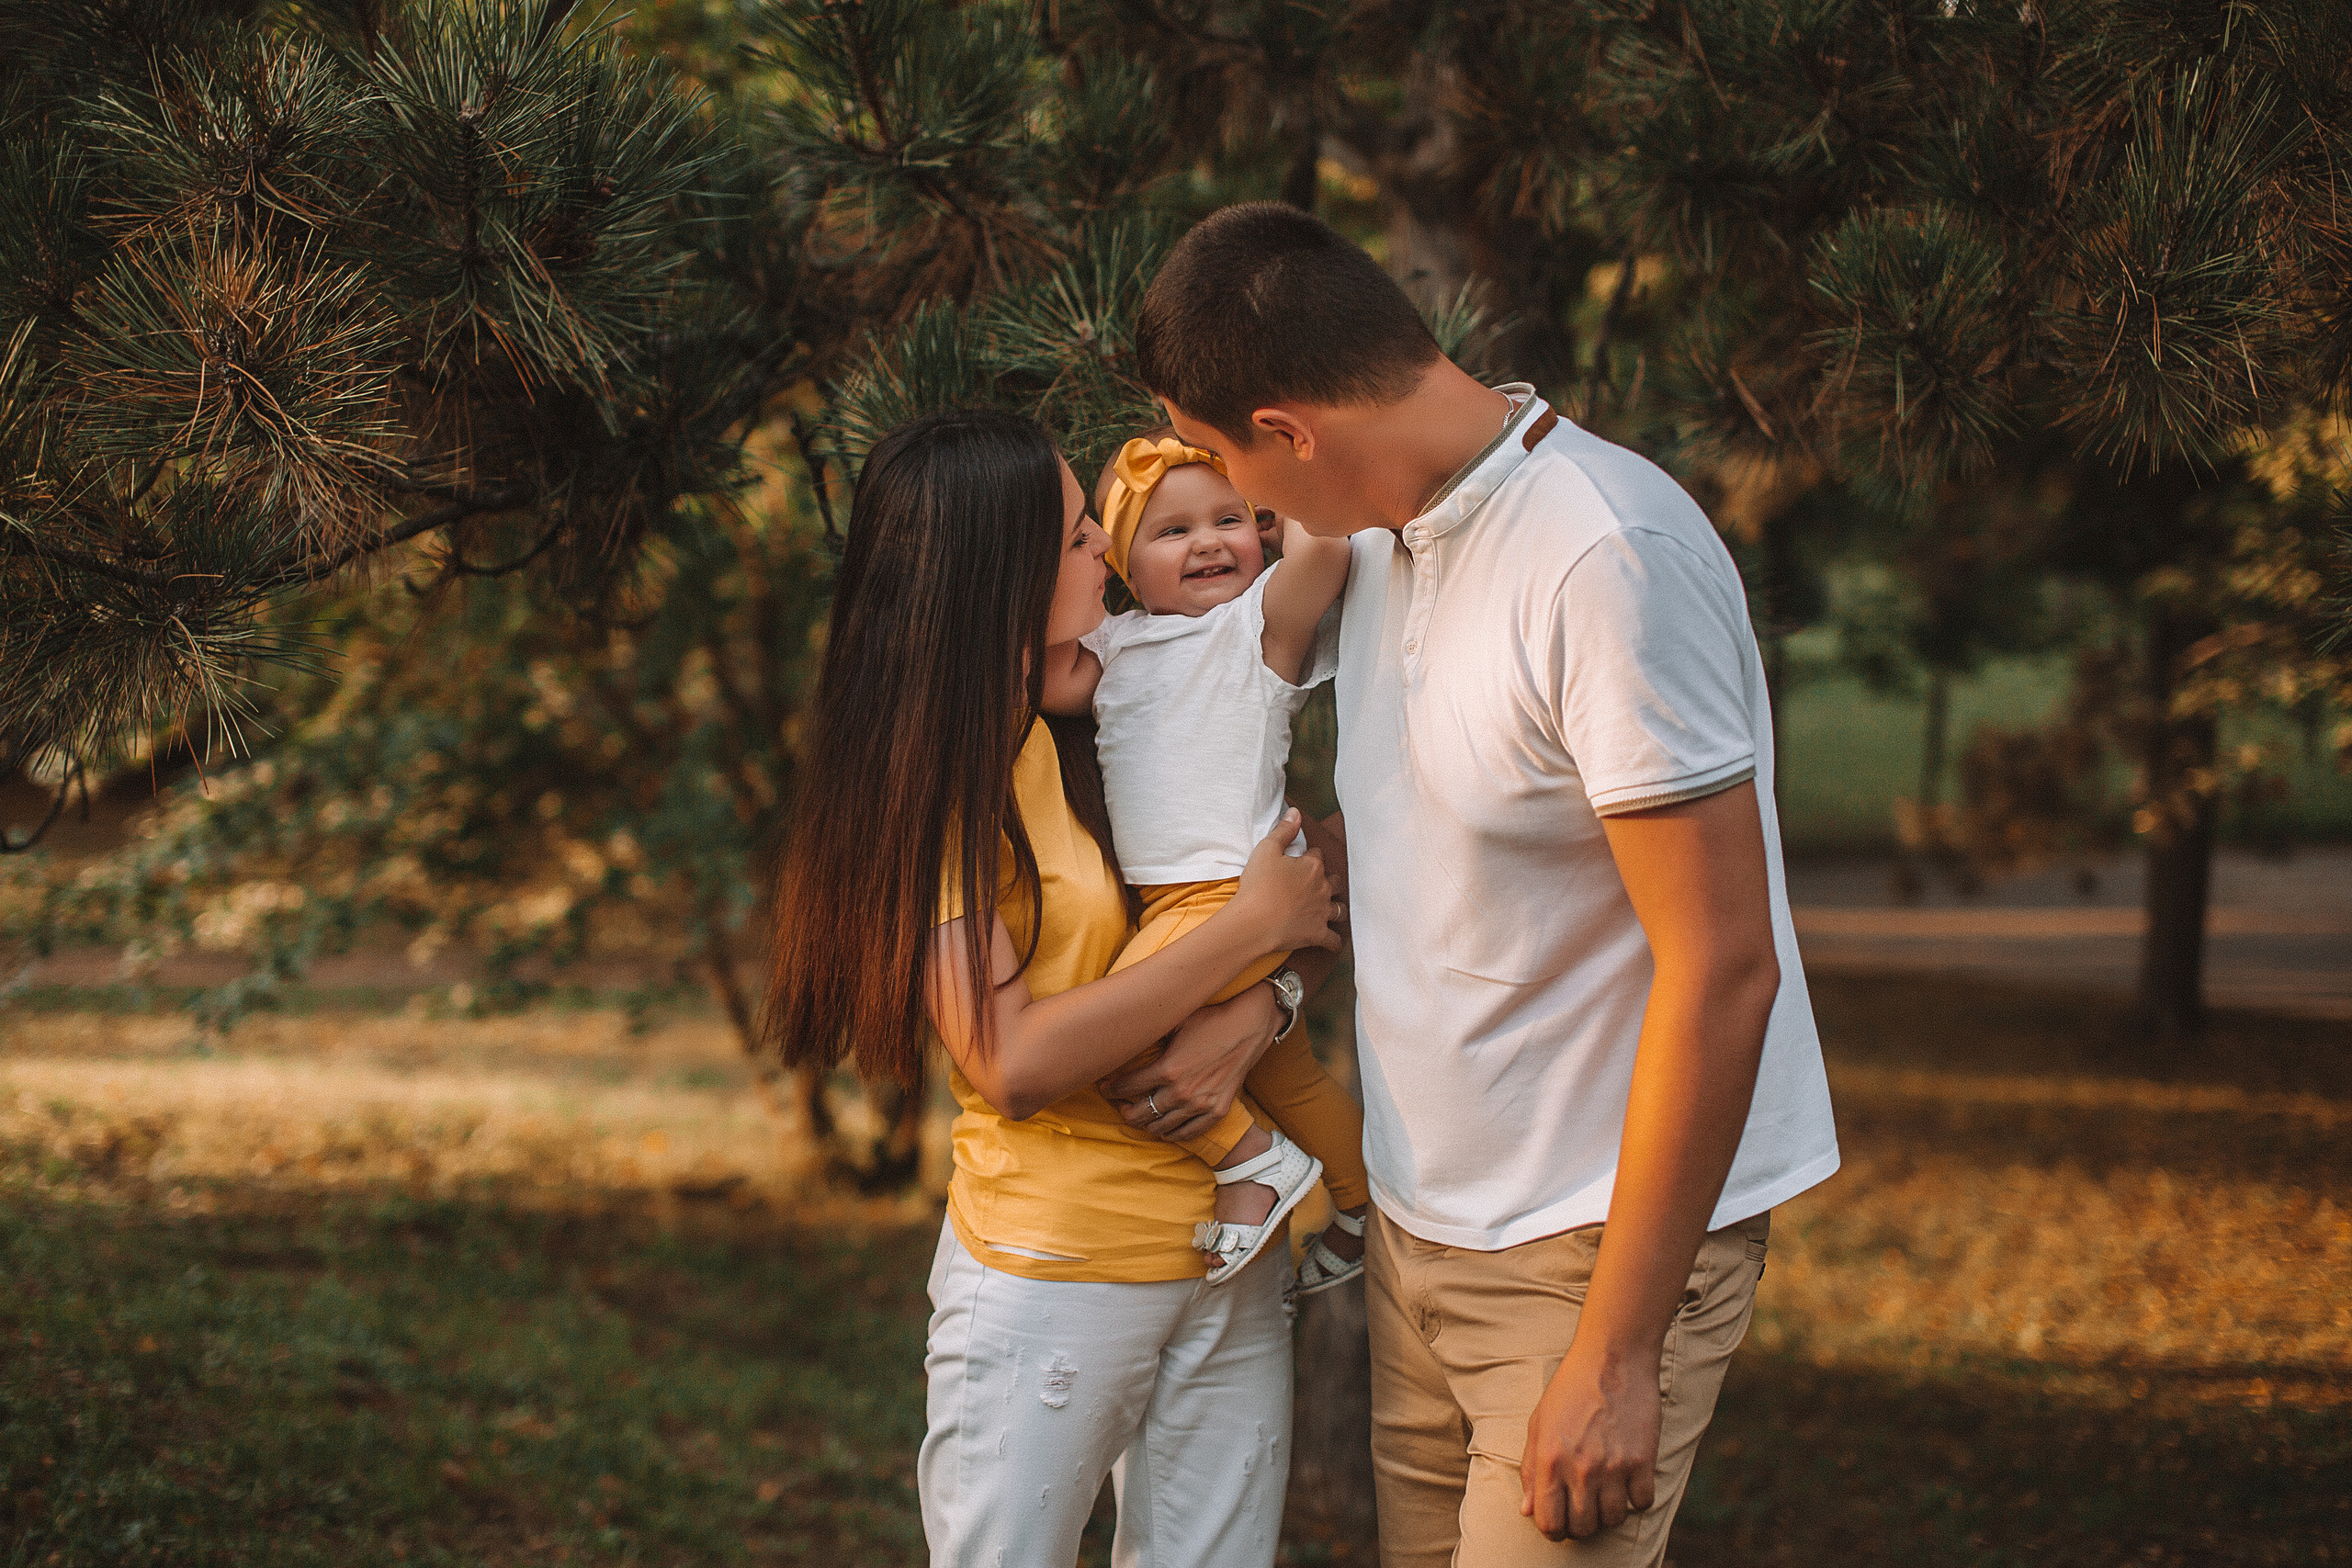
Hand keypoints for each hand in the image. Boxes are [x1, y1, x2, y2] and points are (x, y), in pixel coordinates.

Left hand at [1099, 983, 1282, 1141]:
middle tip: (1120, 1106)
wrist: (1249, 1026)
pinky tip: (1164, 1127)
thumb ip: (1151, 1035)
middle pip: (1139, 1114)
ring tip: (1140, 1116)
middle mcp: (1181, 1092)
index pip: (1127, 1087)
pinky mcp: (1217, 1112)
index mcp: (1167, 1069)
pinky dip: (1172, 1134)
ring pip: (1161, 1128)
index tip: (1103, 1087)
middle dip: (1124, 1111)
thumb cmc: (1210, 1019)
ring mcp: (1200, 1105)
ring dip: (1146, 1124)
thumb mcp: (1175, 1022)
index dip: (1110, 1089)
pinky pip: (1188, 1134)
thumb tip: (1124, 1034)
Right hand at [1233, 809, 1342, 954]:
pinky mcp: (1318, 934)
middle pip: (1336, 881)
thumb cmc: (1258, 884)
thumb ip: (1284, 830)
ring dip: (1336, 908)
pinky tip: (1332, 941)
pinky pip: (1334, 940)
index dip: (1309, 857)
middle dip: (1329, 881)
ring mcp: (1322, 912)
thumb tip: (1296, 813)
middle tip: (1317, 884)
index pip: (1317, 856)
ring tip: (1329, 909)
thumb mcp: (1266, 849)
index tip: (1300, 860)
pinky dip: (1334, 941)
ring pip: (1340, 909)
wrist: (1254, 921)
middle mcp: (1323, 888)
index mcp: (1312, 866)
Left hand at [1518, 1338, 1662, 1540]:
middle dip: (1582, 1524)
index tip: (1561, 1522)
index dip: (1554, 1530)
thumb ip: (1530, 1470)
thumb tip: (1527, 1511)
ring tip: (1606, 1491)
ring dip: (1609, 1512)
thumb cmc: (1570, 1388)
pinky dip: (1637, 1498)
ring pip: (1613, 1520)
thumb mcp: (1538, 1423)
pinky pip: (1642, 1503)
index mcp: (1549, 1459)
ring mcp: (1613, 1467)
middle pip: (1583, 1528)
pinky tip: (1629, 1480)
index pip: (1549, 1522)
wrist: (1612, 1358)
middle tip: (1585, 1505)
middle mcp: (1580, 1468)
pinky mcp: (1642, 1460)